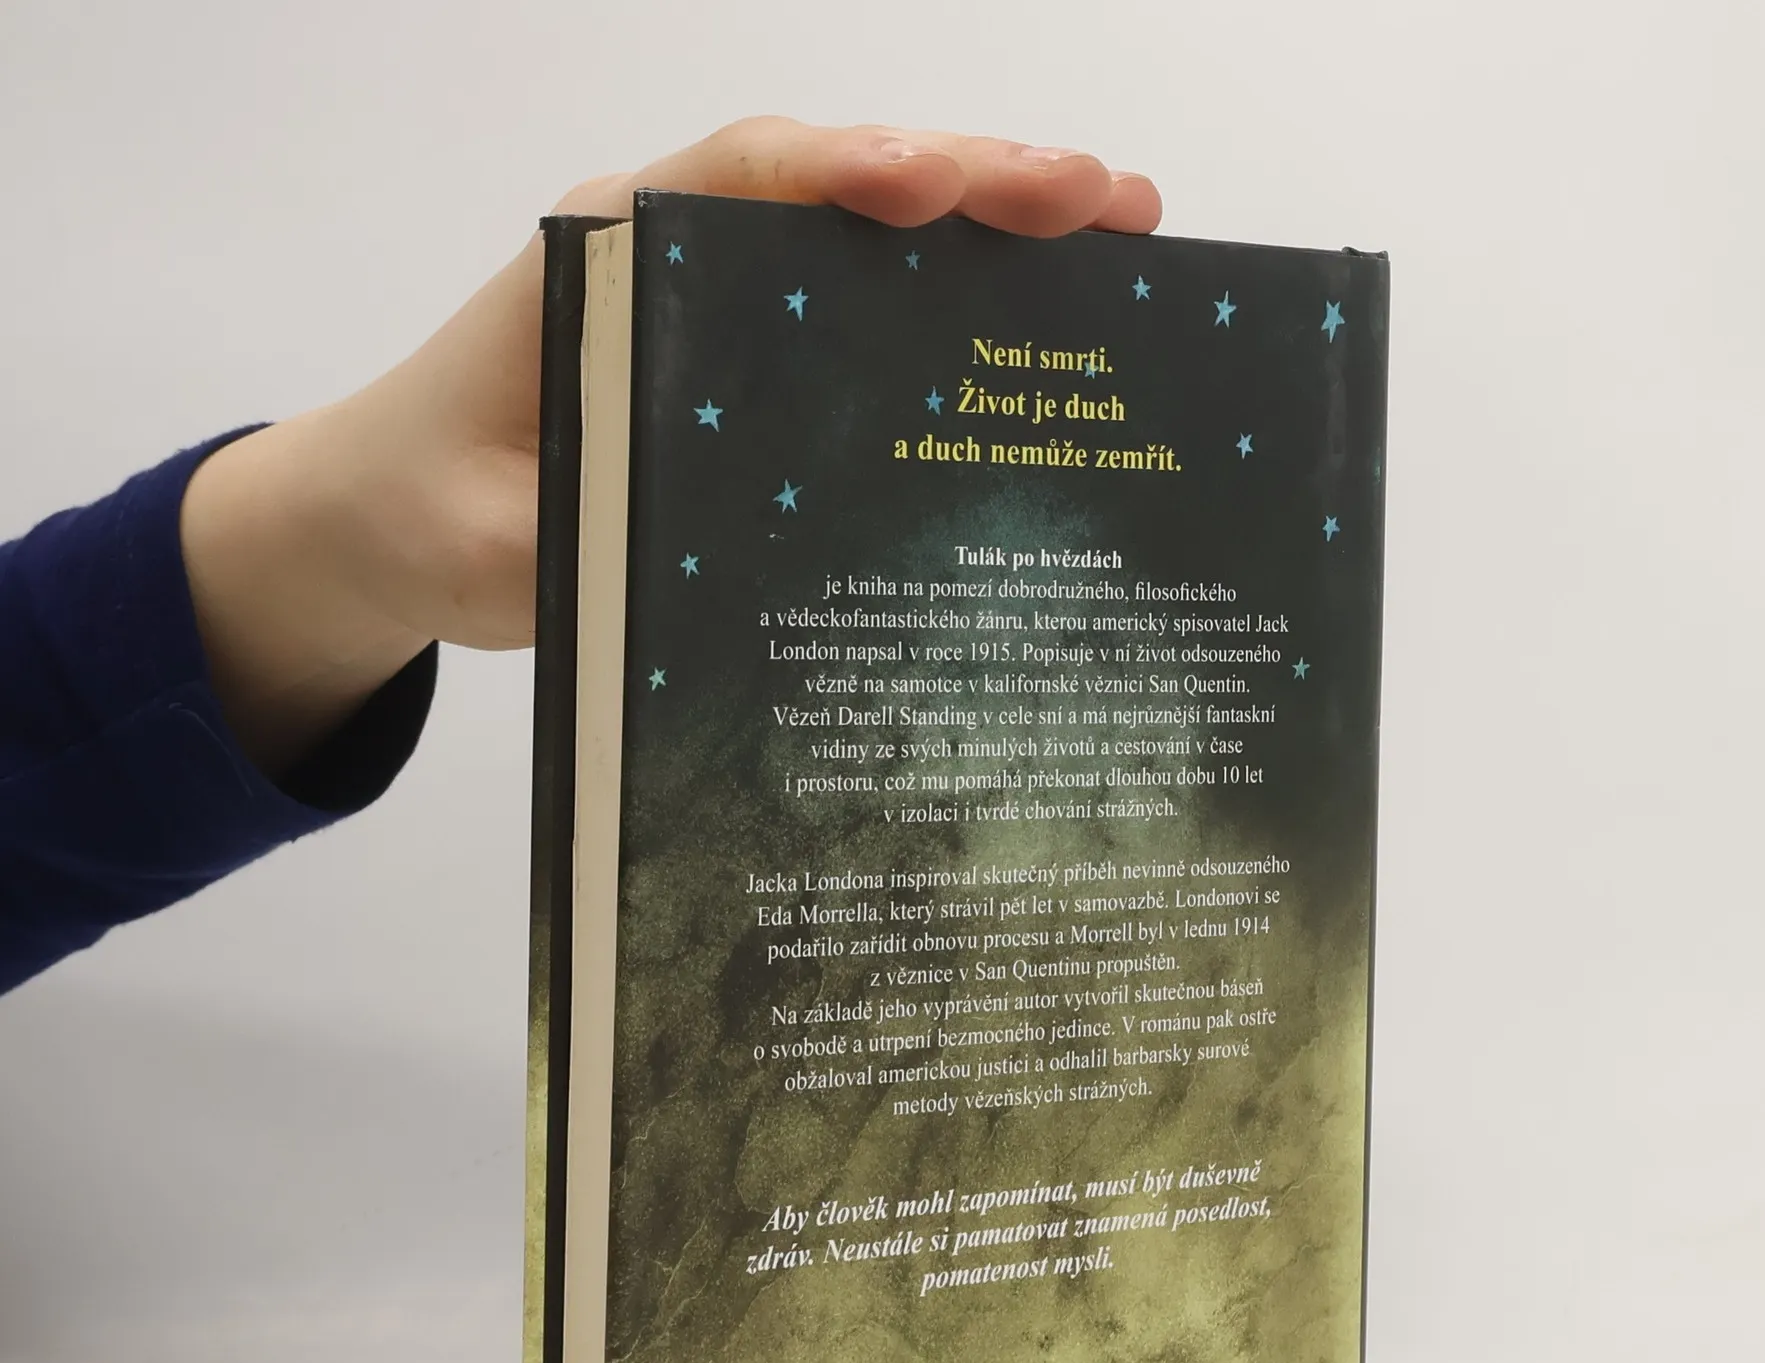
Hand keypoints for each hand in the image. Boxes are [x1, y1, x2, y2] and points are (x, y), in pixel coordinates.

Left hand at [179, 119, 1162, 774]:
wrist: (390, 522)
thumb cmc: (427, 511)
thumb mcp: (493, 541)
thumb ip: (580, 534)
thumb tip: (711, 540)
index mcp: (608, 255)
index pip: (737, 180)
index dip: (844, 172)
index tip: (936, 185)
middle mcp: (681, 253)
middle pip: (842, 189)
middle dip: (977, 181)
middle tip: (1106, 198)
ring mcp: (729, 307)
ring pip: (876, 243)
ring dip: (999, 233)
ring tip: (1125, 235)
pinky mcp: (756, 367)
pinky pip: (871, 317)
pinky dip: (964, 309)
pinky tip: (1053, 332)